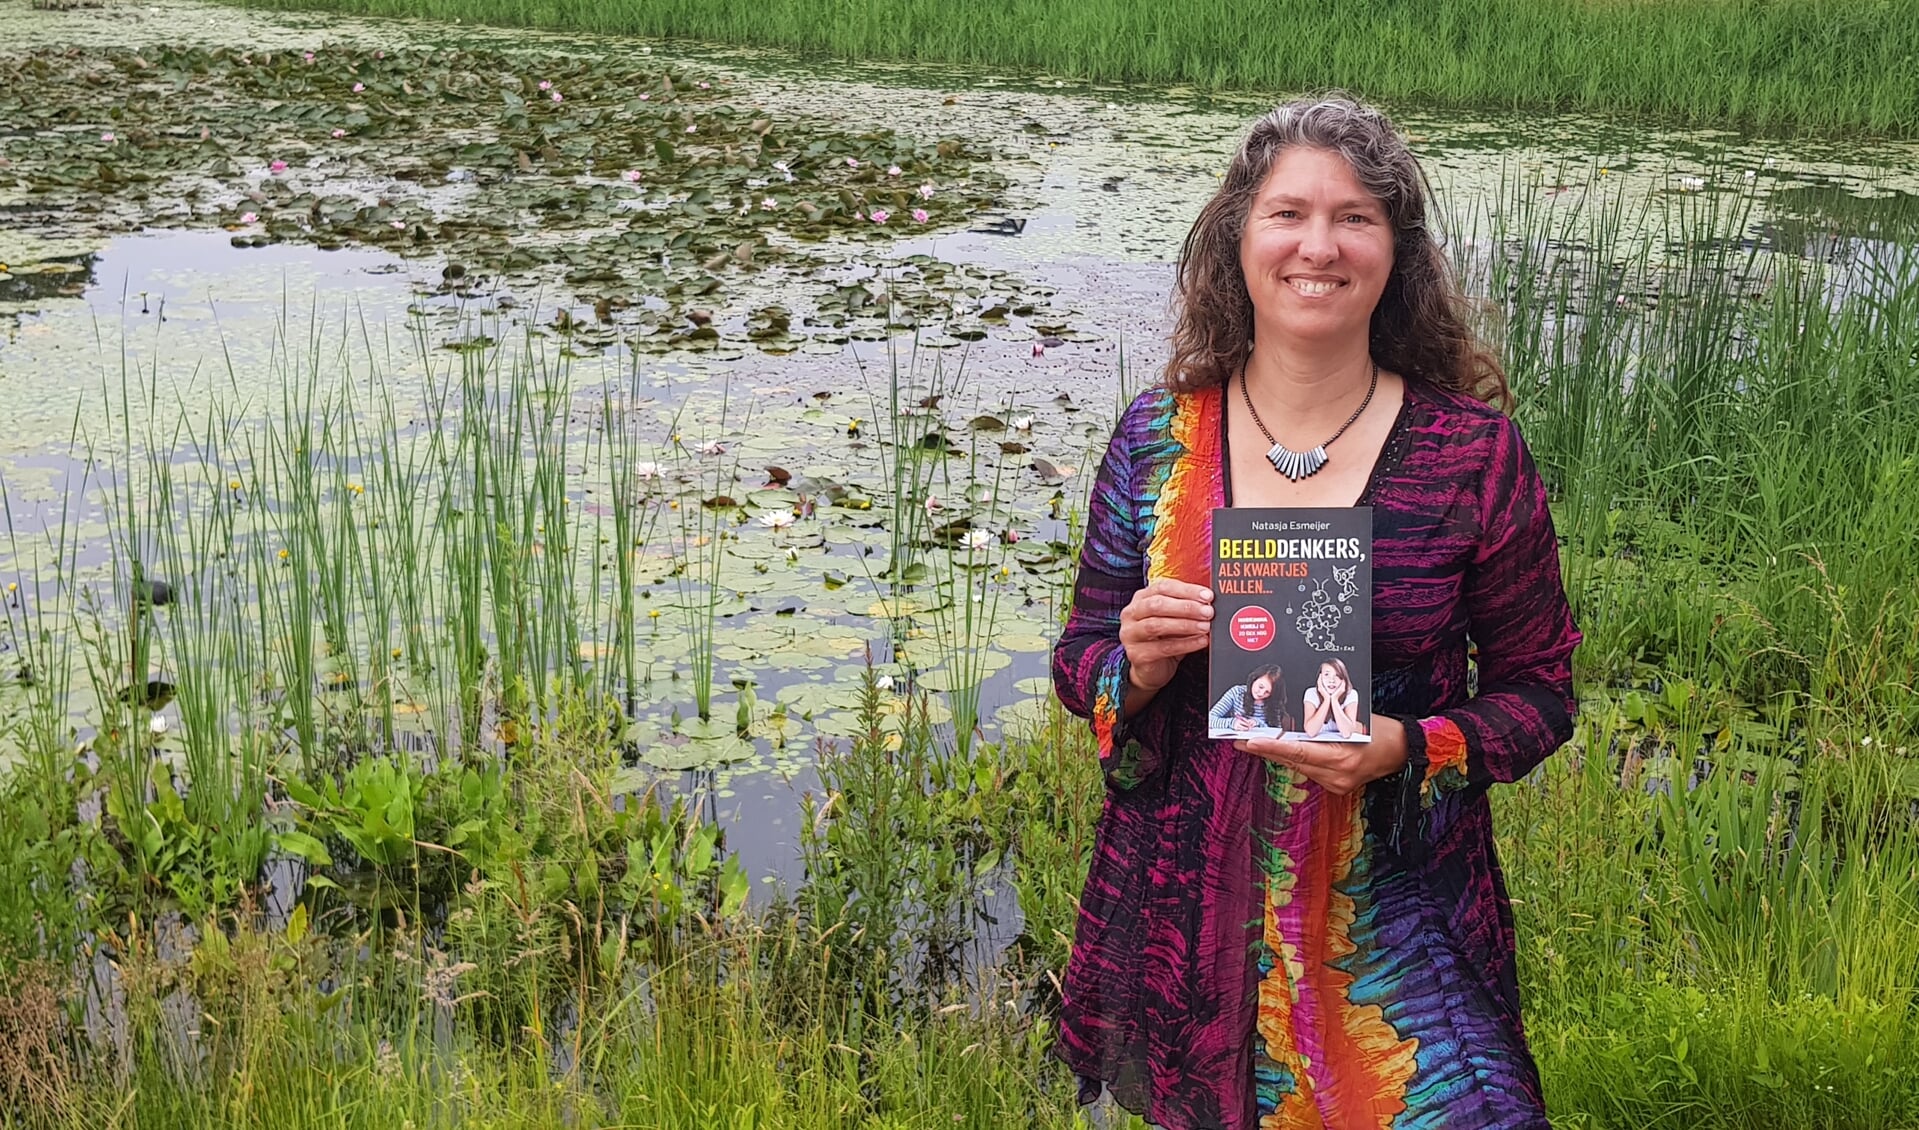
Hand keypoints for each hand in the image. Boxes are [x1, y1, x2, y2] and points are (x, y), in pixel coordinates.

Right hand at [1119, 579, 1212, 694]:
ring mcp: (1131, 634)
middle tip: (1208, 612)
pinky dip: (1185, 644)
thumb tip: (1209, 602)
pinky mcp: (1137, 654)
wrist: (1152, 668)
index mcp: (1141, 598)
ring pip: (1157, 625)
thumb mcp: (1174, 618)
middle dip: (1186, 607)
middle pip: (1157, 605)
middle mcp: (1131, 614)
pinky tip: (1201, 642)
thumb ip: (1186, 607)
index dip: (1187, 590)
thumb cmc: (1164, 638)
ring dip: (1185, 625)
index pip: (1163, 587)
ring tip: (1205, 627)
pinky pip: (1164, 648)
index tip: (1208, 595)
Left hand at [1235, 714, 1407, 794]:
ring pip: (1299, 766)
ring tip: (1254, 741)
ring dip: (1278, 754)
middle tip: (1239, 739)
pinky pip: (1309, 770)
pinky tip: (1280, 750)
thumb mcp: (1352, 719)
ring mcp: (1337, 783)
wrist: (1404, 752)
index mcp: (1343, 756)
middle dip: (1266, 749)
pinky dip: (1296, 759)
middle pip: (1294, 761)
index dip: (1272, 747)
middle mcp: (1338, 774)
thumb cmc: (1380, 730)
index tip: (1249, 741)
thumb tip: (1292, 716)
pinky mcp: (1337, 786)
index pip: (1299, 752)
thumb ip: (1323, 721)